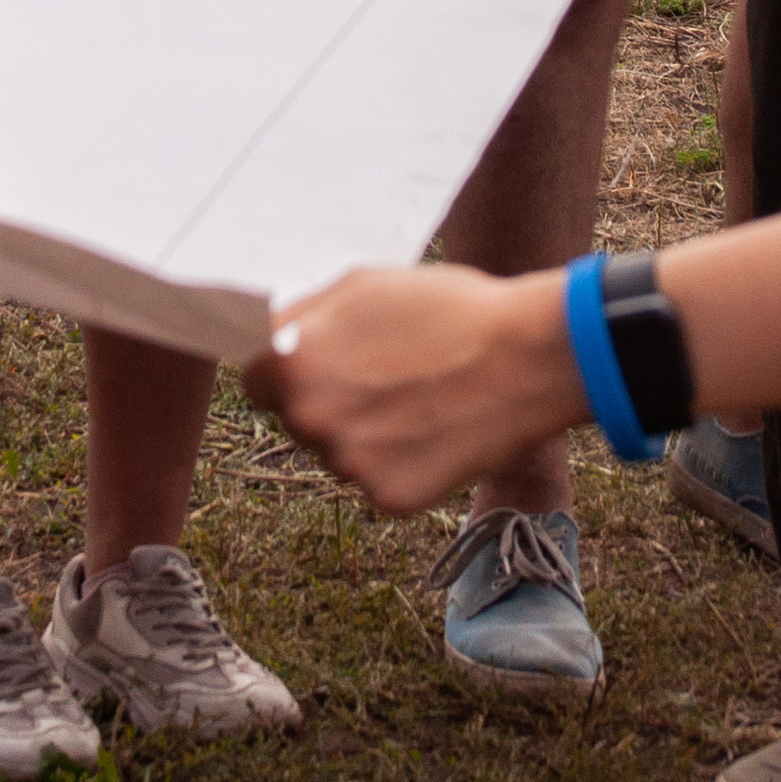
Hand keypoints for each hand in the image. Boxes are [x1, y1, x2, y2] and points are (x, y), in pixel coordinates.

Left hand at [248, 263, 578, 514]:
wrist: (525, 356)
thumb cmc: (446, 307)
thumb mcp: (362, 284)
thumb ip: (304, 313)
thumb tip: (271, 333)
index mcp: (292, 360)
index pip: (255, 379)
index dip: (285, 370)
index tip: (314, 366)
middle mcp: (309, 416)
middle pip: (297, 419)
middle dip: (327, 402)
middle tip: (383, 378)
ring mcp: (347, 462)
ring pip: (339, 452)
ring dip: (363, 434)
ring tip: (418, 397)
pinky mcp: (388, 497)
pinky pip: (376, 480)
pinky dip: (400, 462)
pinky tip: (435, 428)